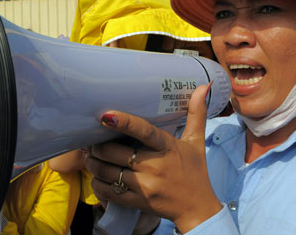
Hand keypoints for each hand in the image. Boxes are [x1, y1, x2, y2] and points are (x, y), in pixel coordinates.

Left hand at [85, 83, 221, 232]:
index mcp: (167, 148)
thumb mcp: (196, 142)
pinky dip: (97, 184)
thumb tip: (204, 86)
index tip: (106, 115)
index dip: (124, 123)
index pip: (144, 132)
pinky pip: (108, 192)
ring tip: (90, 156)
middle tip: (90, 141)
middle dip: (97, 146)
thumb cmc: (195, 172)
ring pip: (107, 172)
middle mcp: (154, 167)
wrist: (197, 209)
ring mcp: (145, 186)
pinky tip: (96, 177)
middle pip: (115, 153)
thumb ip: (197, 113)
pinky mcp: (137, 202)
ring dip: (93, 163)